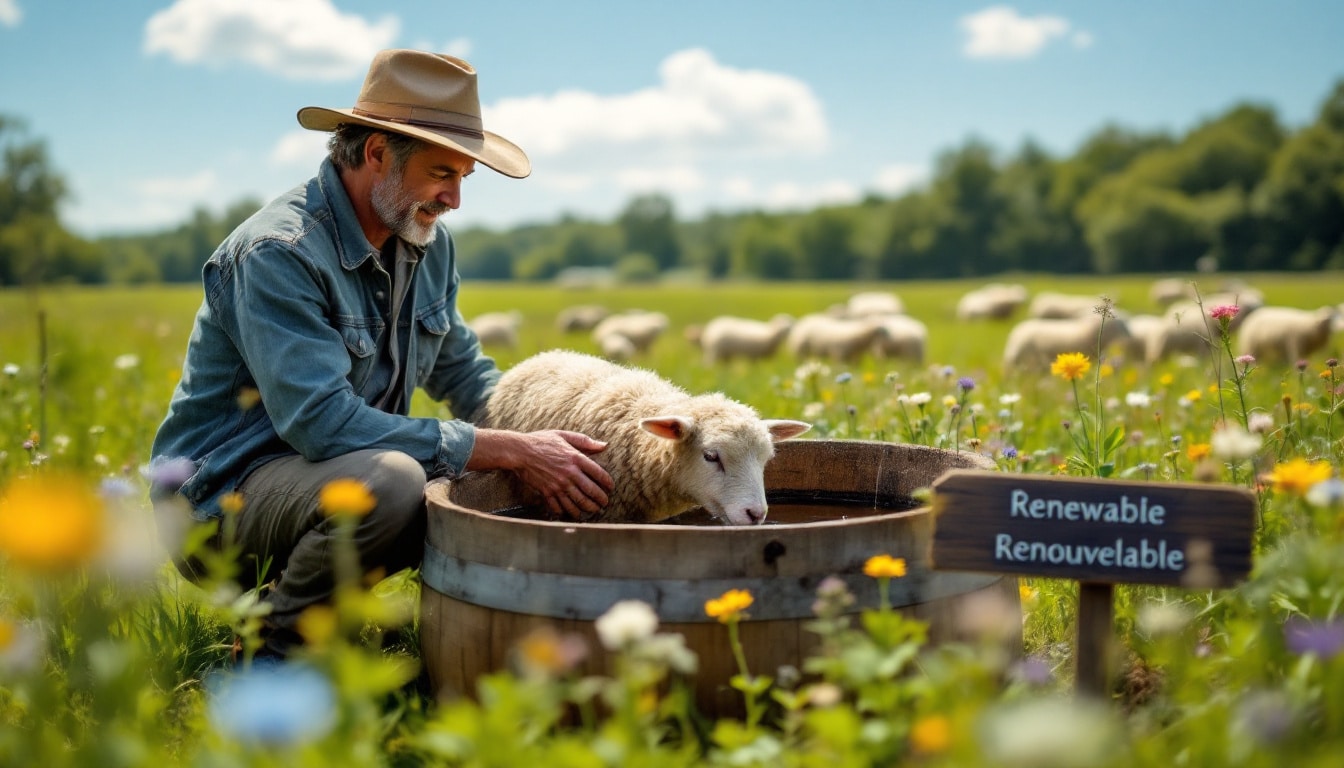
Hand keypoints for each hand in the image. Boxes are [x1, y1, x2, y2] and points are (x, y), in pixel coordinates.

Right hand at [467, 428, 613, 519]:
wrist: (519, 451)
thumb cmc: (541, 441)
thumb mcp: (563, 435)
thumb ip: (584, 441)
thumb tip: (604, 445)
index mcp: (575, 458)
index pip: (598, 474)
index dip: (607, 483)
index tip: (610, 488)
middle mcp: (569, 473)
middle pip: (591, 491)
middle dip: (600, 500)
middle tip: (604, 504)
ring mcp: (558, 484)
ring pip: (577, 502)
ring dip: (587, 509)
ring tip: (592, 511)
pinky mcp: (547, 492)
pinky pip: (560, 506)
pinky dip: (566, 512)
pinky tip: (572, 513)